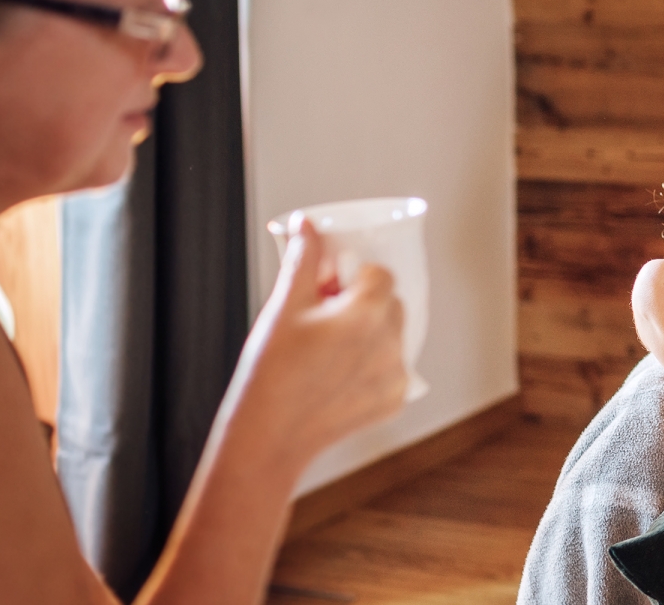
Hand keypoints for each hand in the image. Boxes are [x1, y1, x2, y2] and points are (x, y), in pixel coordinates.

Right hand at [225, 217, 407, 466]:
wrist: (268, 438)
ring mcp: (396, 376)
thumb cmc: (269, 373)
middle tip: (322, 316)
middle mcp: (391, 344)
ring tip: (326, 348)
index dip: (354, 276)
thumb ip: (302, 260)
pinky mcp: (394, 401)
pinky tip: (336, 373)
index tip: (329, 288)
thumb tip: (306, 225)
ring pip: (393, 337)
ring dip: (369, 333)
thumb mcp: (282, 307)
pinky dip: (372, 365)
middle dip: (362, 303)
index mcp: (367, 315)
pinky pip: (392, 368)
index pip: (380, 275)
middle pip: (390, 304)